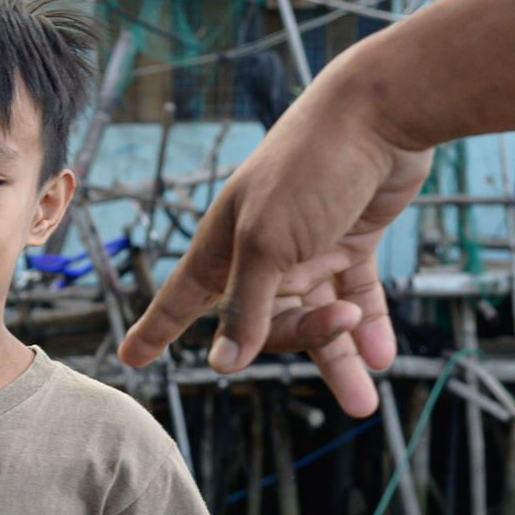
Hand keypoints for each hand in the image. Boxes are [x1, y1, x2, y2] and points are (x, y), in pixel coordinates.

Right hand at [118, 70, 425, 416]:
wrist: (382, 112)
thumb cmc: (312, 166)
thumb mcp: (270, 242)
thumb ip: (247, 306)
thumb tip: (223, 364)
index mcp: (224, 244)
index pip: (181, 298)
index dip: (157, 330)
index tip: (132, 358)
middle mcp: (260, 250)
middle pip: (264, 322)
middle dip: (302, 340)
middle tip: (340, 328)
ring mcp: (308, 246)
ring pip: (316, 317)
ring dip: (340, 356)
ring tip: (365, 402)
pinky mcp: (350, 239)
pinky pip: (354, 295)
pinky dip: (368, 326)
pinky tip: (380, 356)